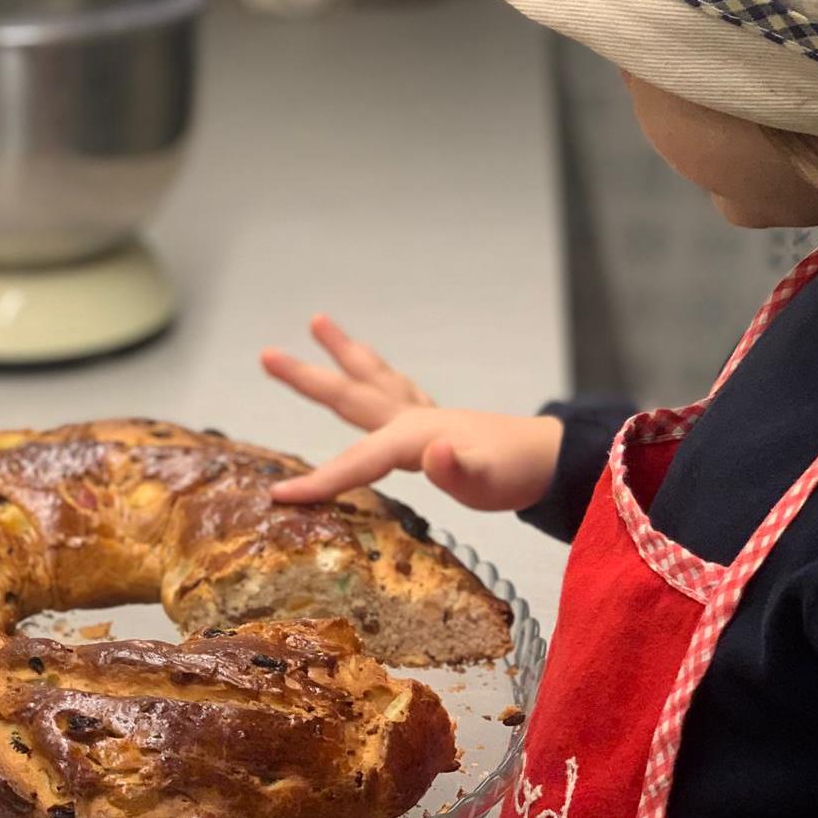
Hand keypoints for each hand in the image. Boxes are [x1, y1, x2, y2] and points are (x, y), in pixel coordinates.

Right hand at [261, 314, 562, 509]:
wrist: (551, 461)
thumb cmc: (515, 475)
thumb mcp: (487, 482)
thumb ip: (456, 469)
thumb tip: (431, 451)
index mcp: (410, 435)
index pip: (354, 462)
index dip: (316, 480)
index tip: (278, 496)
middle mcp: (409, 418)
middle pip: (346, 396)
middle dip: (305, 377)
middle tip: (266, 353)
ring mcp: (420, 415)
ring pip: (370, 380)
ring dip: (342, 354)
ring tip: (319, 321)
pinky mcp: (432, 421)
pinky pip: (391, 391)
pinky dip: (372, 376)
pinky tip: (368, 371)